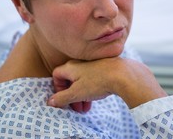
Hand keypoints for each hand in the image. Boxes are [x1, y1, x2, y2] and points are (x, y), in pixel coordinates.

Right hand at [47, 57, 166, 109]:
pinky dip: (90, 90)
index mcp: (70, 67)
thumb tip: (50, 101)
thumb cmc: (98, 82)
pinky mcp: (102, 68)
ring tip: (86, 108)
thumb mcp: (77, 93)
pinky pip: (91, 80)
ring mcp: (91, 65)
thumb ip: (62, 98)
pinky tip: (95, 99)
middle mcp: (79, 64)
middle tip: (75, 108)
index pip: (56, 74)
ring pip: (81, 82)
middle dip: (70, 96)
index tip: (63, 99)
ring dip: (80, 96)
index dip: (57, 88)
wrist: (122, 74)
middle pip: (69, 80)